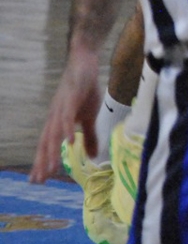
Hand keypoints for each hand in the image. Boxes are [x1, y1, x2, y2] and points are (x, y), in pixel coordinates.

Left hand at [30, 47, 102, 182]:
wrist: (84, 63)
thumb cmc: (85, 89)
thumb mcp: (89, 116)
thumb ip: (89, 137)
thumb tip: (93, 157)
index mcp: (57, 121)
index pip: (46, 145)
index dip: (41, 162)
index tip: (37, 180)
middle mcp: (54, 116)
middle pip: (46, 143)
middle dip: (42, 162)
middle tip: (39, 180)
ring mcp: (61, 108)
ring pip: (54, 133)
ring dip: (52, 151)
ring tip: (52, 169)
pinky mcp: (71, 98)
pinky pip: (68, 117)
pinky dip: (67, 129)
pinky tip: (69, 142)